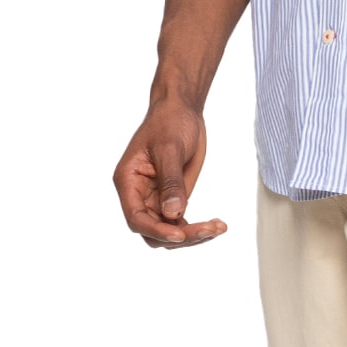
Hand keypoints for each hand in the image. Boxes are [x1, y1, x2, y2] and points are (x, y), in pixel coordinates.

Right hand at [113, 99, 227, 250]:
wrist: (182, 111)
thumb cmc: (169, 122)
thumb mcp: (170, 149)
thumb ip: (171, 182)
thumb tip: (173, 214)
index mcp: (128, 181)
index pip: (136, 218)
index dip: (157, 230)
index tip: (180, 234)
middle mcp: (138, 194)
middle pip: (153, 231)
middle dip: (180, 236)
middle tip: (209, 230)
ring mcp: (155, 199)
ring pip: (168, 231)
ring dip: (192, 235)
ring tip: (218, 227)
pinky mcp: (172, 199)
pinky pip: (181, 223)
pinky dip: (198, 229)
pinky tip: (216, 226)